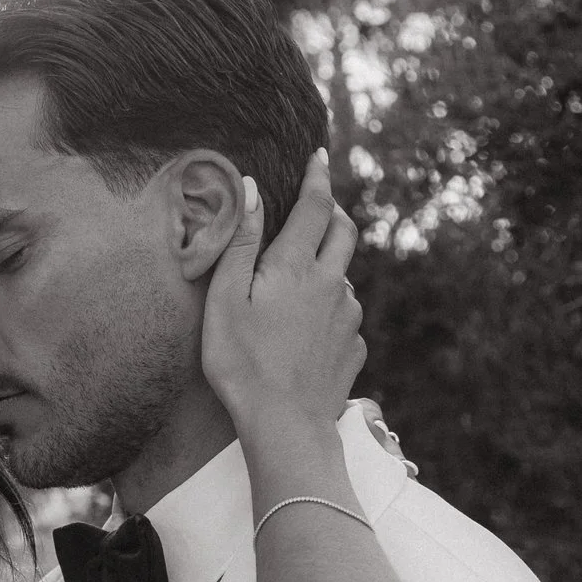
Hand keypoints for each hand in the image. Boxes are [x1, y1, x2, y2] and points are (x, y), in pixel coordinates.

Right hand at [201, 146, 362, 438]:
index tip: (319, 156)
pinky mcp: (355, 348)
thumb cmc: (242, 363)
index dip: (318, 176)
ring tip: (297, 285)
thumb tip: (250, 189)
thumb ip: (240, 242)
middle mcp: (333, 284)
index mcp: (298, 266)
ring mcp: (349, 317)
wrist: (284, 425)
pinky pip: (345, 317)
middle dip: (332, 212)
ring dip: (327, 267)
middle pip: (344, 231)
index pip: (316, 205)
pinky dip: (330, 310)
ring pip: (344, 276)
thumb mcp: (225, 299)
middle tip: (317, 205)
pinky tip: (306, 330)